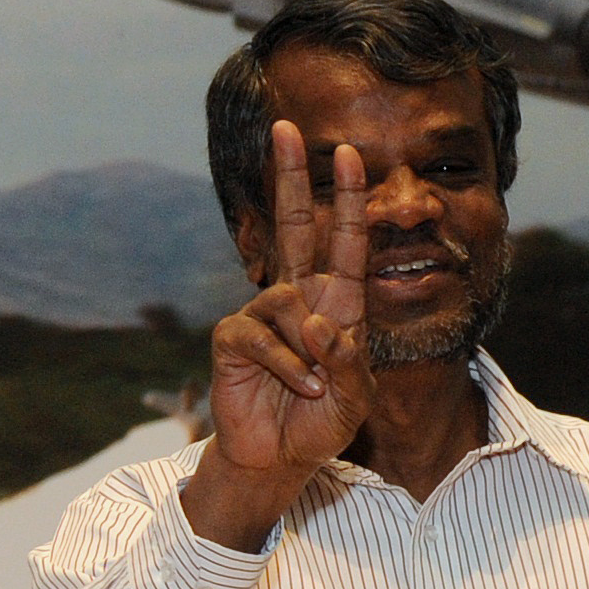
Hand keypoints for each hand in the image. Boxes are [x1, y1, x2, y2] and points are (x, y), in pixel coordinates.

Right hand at [182, 119, 368, 549]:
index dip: (348, 198)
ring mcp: (262, 316)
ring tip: (313, 386)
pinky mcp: (233, 339)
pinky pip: (259, 335)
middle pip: (294, 226)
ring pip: (287, 302)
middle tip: (287, 129)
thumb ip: (346, 361)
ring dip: (307, 349)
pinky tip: (295, 387)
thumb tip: (319, 325)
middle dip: (292, 177)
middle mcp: (298, 300)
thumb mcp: (354, 398)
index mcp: (337, 305)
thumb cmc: (320, 424)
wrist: (278, 459)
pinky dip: (285, 365)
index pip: (344, 242)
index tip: (350, 153)